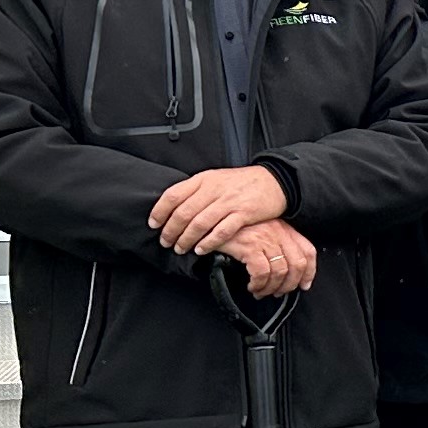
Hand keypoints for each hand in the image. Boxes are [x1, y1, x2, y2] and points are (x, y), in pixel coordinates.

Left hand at [151, 165, 287, 256]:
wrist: (274, 181)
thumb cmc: (242, 182)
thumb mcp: (216, 178)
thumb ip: (196, 190)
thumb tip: (174, 207)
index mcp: (204, 179)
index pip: (173, 195)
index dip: (160, 211)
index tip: (154, 224)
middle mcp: (214, 189)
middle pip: (183, 212)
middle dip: (171, 231)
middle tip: (165, 242)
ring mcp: (229, 202)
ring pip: (199, 223)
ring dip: (186, 239)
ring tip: (180, 249)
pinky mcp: (243, 214)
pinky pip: (221, 231)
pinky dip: (208, 242)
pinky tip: (201, 249)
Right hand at [219, 221, 318, 295]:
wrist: (209, 221)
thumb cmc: (234, 229)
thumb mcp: (260, 231)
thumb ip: (274, 245)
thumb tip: (286, 272)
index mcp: (284, 228)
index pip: (308, 250)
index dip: (309, 272)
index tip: (304, 285)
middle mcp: (278, 231)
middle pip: (297, 264)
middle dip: (289, 284)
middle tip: (277, 293)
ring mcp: (264, 238)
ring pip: (280, 271)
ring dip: (271, 288)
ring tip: (261, 291)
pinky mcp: (250, 246)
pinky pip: (262, 272)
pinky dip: (259, 284)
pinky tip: (252, 286)